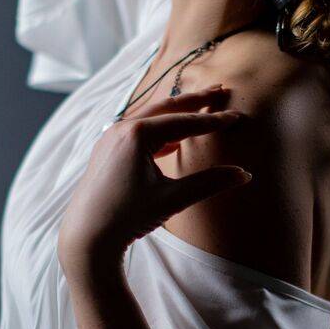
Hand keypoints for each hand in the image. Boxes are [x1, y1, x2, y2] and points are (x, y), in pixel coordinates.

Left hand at [57, 84, 250, 269]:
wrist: (86, 237)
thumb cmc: (126, 217)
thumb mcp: (172, 199)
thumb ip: (209, 183)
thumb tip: (243, 175)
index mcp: (137, 135)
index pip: (184, 122)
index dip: (212, 120)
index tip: (235, 116)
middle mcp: (121, 129)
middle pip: (166, 108)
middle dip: (194, 100)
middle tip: (218, 90)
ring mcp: (110, 138)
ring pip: (150, 117)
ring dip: (175, 112)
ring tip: (198, 106)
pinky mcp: (106, 151)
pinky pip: (137, 130)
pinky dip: (159, 128)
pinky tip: (172, 137)